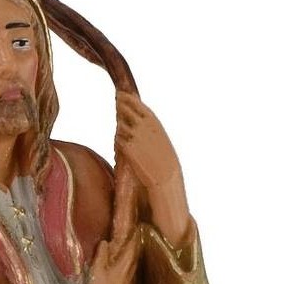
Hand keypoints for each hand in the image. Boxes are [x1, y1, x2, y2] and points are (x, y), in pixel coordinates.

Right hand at [77, 232, 139, 283]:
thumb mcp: (95, 274)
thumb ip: (100, 257)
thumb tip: (105, 243)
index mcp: (123, 269)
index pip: (132, 250)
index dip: (135, 239)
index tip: (138, 229)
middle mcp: (129, 278)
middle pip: (134, 260)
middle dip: (134, 250)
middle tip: (135, 239)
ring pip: (132, 271)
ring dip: (131, 263)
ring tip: (129, 255)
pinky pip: (128, 282)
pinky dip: (127, 275)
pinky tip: (122, 276)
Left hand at [114, 92, 190, 247]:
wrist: (167, 188)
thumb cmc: (166, 176)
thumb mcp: (163, 153)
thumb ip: (154, 141)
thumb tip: (144, 136)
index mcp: (160, 132)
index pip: (146, 111)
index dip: (134, 102)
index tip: (125, 94)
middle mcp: (151, 134)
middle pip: (134, 113)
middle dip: (125, 105)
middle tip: (117, 96)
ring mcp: (141, 142)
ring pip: (126, 126)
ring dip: (122, 120)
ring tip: (118, 113)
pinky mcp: (132, 153)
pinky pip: (122, 141)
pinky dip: (119, 139)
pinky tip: (117, 138)